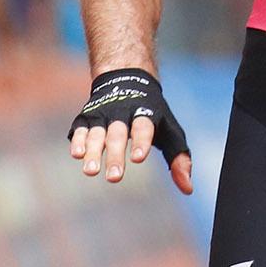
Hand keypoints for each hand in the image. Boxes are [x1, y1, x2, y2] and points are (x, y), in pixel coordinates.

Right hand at [67, 67, 193, 194]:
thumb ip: (179, 159)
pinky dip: (78, 140)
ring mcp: (103, 113)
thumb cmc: (152, 115)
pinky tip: (77, 154)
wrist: (126, 78)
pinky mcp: (86, 117)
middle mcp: (122, 111)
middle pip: (118, 134)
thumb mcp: (170, 132)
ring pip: (97, 133)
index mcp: (146, 112)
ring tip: (91, 171)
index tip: (138, 158)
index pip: (144, 126)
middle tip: (115, 178)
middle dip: (116, 155)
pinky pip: (80, 129)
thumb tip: (188, 188)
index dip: (141, 141)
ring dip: (93, 151)